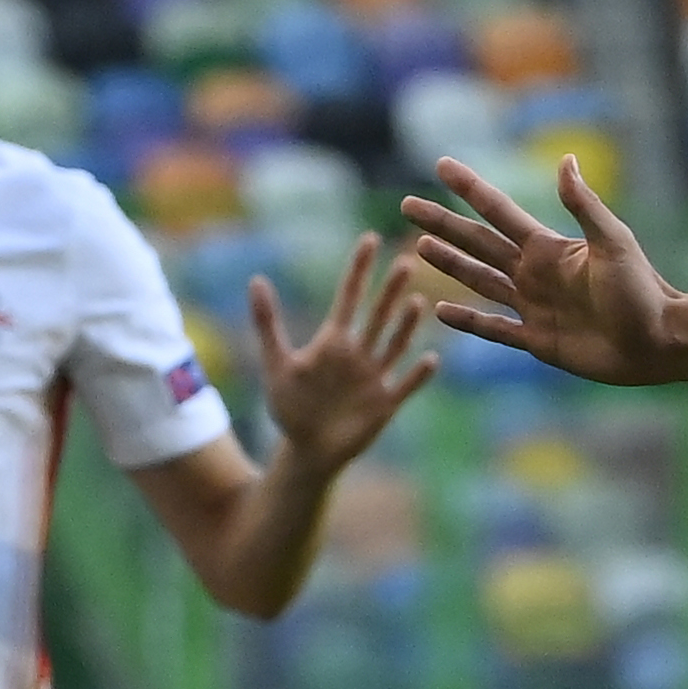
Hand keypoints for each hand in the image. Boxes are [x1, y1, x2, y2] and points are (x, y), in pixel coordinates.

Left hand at [250, 234, 439, 471]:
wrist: (307, 449)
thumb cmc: (290, 406)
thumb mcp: (275, 362)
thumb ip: (267, 322)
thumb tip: (256, 279)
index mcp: (333, 342)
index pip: (348, 297)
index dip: (358, 269)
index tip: (369, 240)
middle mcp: (358, 354)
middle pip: (377, 315)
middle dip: (390, 290)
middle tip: (405, 261)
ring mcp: (374, 378)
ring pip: (394, 344)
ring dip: (405, 325)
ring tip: (417, 302)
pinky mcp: (384, 404)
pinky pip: (405, 385)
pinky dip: (417, 375)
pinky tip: (431, 359)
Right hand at [402, 156, 679, 385]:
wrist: (659, 342)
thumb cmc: (643, 290)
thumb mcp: (613, 242)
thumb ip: (585, 205)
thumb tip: (565, 160)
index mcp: (549, 248)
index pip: (499, 212)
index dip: (470, 189)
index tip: (442, 165)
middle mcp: (536, 274)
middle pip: (478, 243)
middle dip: (443, 224)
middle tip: (407, 204)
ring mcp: (534, 307)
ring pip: (480, 282)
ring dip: (450, 265)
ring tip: (419, 248)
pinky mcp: (538, 341)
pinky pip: (495, 330)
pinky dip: (468, 322)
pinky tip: (440, 311)